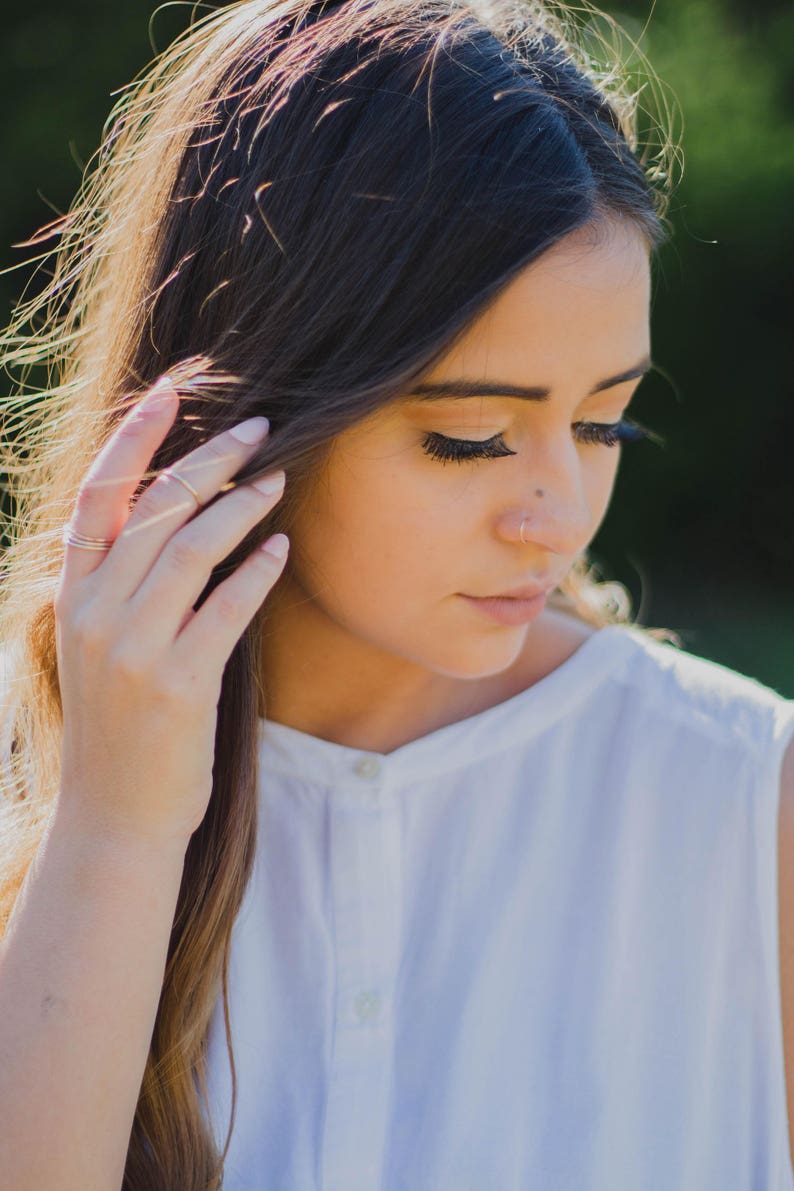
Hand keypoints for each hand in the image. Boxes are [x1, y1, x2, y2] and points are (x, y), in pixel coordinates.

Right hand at [52, 375, 288, 847]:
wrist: (116, 814)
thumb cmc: (121, 723)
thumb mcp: (102, 643)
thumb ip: (126, 580)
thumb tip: (182, 510)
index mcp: (73, 593)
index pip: (98, 492)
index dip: (134, 433)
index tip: (173, 387)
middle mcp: (94, 611)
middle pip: (156, 507)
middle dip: (210, 458)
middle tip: (259, 426)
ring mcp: (132, 648)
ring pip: (191, 547)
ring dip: (242, 504)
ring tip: (278, 477)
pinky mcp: (177, 683)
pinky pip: (225, 608)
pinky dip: (257, 571)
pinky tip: (281, 547)